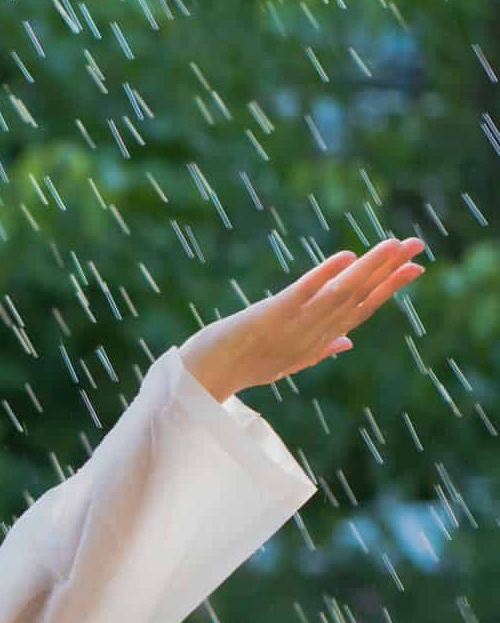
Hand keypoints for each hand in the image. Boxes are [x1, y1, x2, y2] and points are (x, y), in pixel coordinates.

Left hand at [178, 237, 427, 401]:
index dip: (389, 289)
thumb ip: (320, 349)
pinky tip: (345, 257)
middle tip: (418, 245)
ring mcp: (292, 325)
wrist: (204, 377)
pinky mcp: (269, 316)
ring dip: (368, 268)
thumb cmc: (245, 367)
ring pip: (339, 293)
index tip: (415, 267)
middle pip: (358, 298)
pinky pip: (301, 295)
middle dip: (389, 271)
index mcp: (318, 341)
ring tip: (392, 245)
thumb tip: (348, 341)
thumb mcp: (288, 361)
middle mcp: (312, 334)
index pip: (362, 310)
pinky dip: (324, 276)